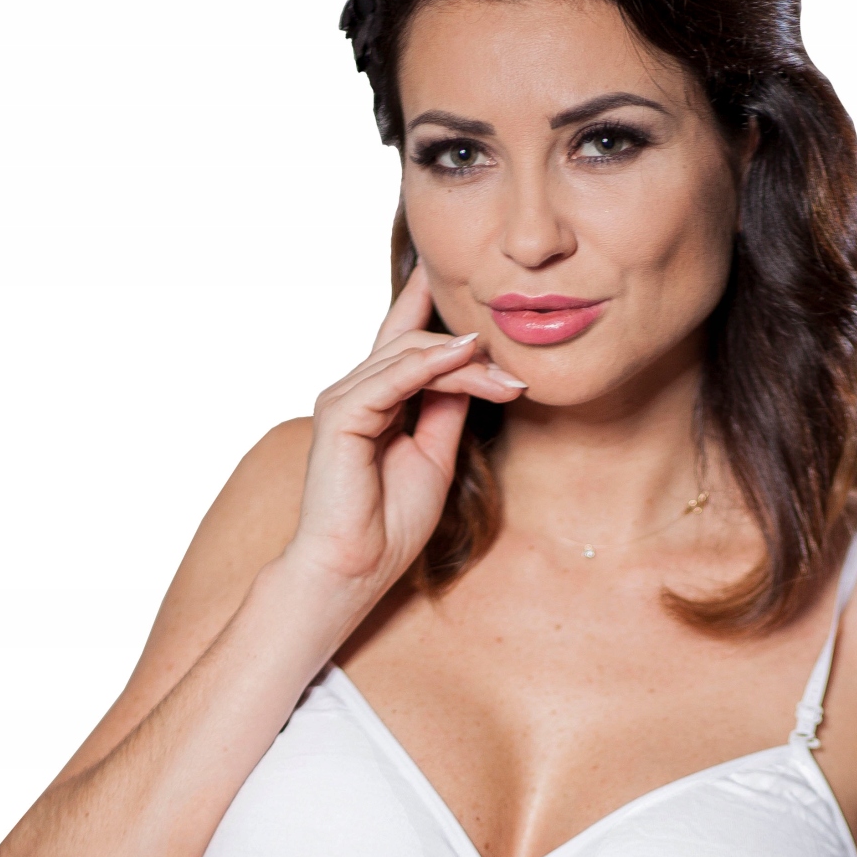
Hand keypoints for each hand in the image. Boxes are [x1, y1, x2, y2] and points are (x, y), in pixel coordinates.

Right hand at [282, 264, 525, 592]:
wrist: (355, 567)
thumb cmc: (389, 523)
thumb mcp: (435, 455)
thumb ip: (447, 410)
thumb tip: (474, 370)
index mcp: (375, 399)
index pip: (403, 335)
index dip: (432, 303)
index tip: (478, 289)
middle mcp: (356, 391)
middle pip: (416, 343)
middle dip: (470, 351)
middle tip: (516, 374)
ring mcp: (345, 398)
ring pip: (410, 355)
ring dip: (462, 360)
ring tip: (504, 373)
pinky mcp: (340, 414)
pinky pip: (393, 377)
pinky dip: (430, 364)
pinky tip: (463, 357)